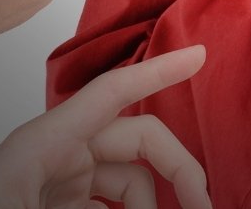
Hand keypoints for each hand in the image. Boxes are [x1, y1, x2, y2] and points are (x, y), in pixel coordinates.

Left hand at [0, 46, 211, 208]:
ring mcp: (54, 184)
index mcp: (46, 141)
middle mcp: (56, 156)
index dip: (161, 71)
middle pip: (136, 145)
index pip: (115, 91)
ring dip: (151, 204)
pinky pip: (104, 206)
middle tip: (204, 204)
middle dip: (177, 170)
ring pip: (126, 183)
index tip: (201, 56)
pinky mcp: (51, 208)